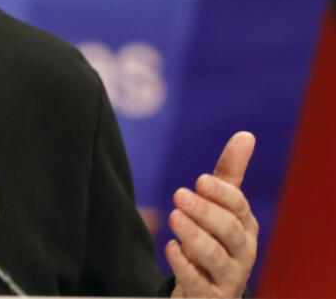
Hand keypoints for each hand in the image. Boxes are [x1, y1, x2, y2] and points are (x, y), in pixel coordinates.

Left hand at [167, 131, 258, 297]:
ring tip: (174, 217)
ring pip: (216, 257)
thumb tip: (246, 135)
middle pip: (229, 231)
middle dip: (206, 212)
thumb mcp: (220, 206)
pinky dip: (185, 266)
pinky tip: (170, 248)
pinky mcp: (210, 295)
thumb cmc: (215, 238)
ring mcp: (228, 276)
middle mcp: (242, 251)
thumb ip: (229, 174)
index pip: (239, 208)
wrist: (207, 288)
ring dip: (195, 237)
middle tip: (179, 195)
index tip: (199, 179)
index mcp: (245, 226)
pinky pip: (200, 283)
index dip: (221, 194)